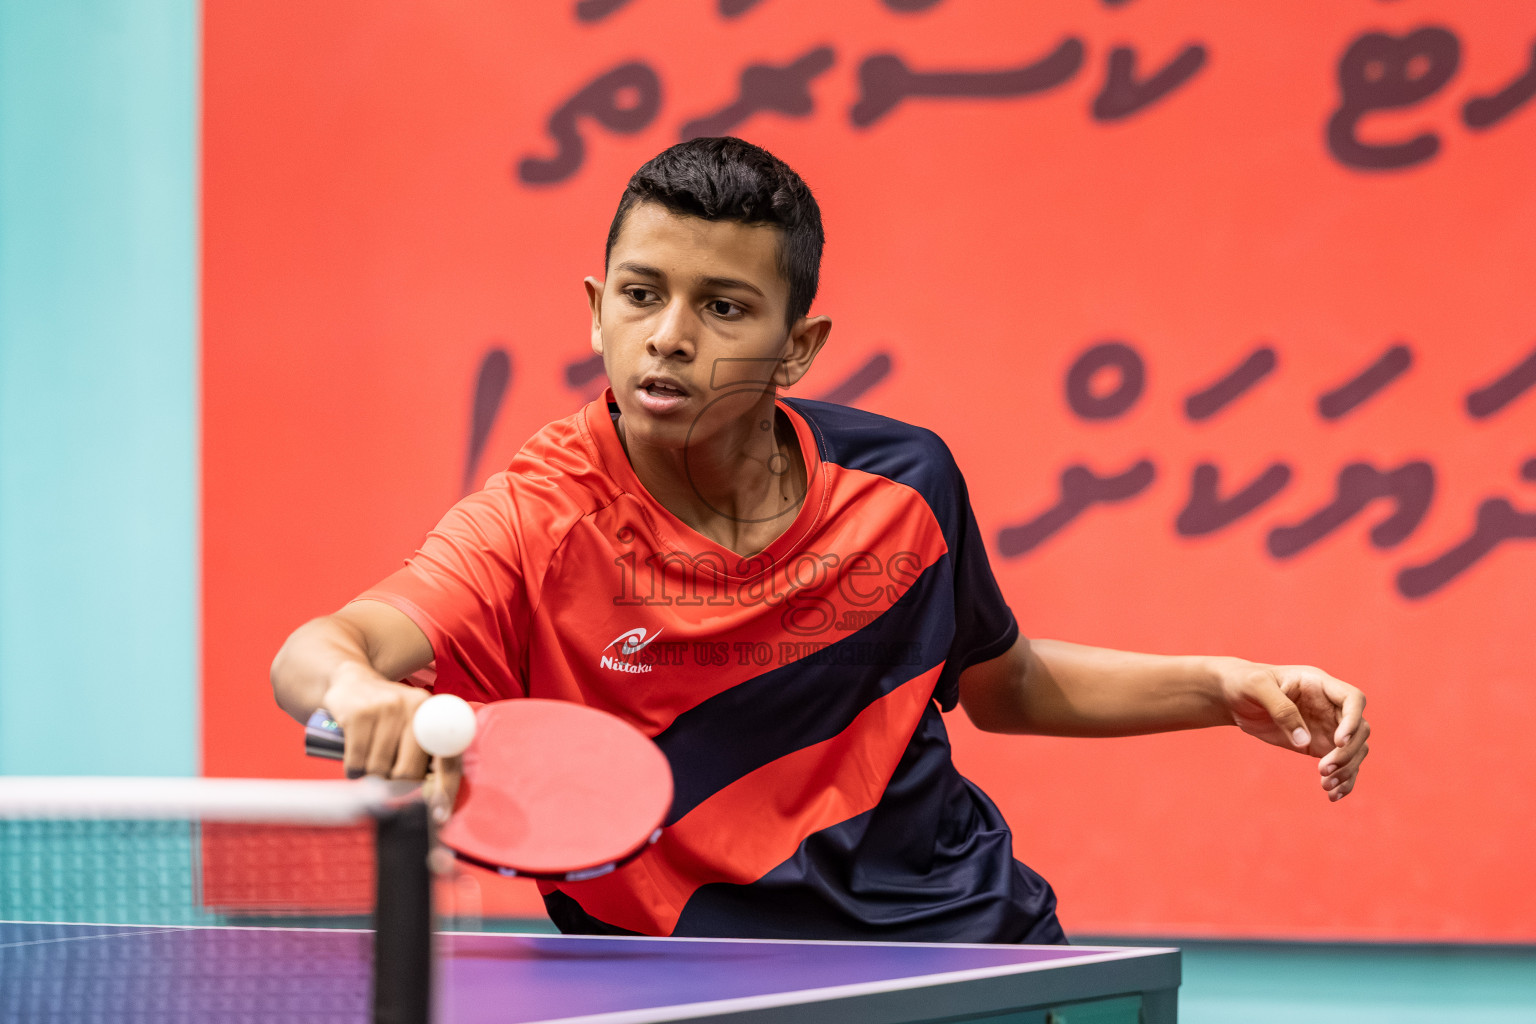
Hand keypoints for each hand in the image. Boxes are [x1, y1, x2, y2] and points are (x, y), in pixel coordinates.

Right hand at [319, 663, 463, 820]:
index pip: (447, 756)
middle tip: (388, 779)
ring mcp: (386, 708)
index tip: (439, 814)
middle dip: (396, 786)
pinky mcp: (359, 713)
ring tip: (370, 759)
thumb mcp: (412, 725)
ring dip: (371, 776)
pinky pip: (356, 761)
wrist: (351, 682)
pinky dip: (353, 769)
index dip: (445, 788)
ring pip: (379, 770)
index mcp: (435, 713)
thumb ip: (426, 755)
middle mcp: (416, 706)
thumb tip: (435, 802)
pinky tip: (355, 759)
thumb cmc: (388, 716)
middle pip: (408, 772)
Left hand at [1214, 659, 1369, 801]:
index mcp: (1319, 684)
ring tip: (1325, 785)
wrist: (1235, 697)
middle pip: (1360, 730)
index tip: (1338, 741)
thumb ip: (1281, 709)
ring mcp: (1328, 726)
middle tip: (1323, 769)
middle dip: (1347, 752)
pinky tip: (1332, 795)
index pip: (1353, 699)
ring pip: (1355, 750)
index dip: (1353, 721)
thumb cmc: (1245, 683)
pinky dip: (1343, 780)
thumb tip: (1305, 741)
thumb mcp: (1256, 686)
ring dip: (1347, 770)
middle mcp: (1330, 706)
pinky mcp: (1319, 745)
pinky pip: (1342, 764)